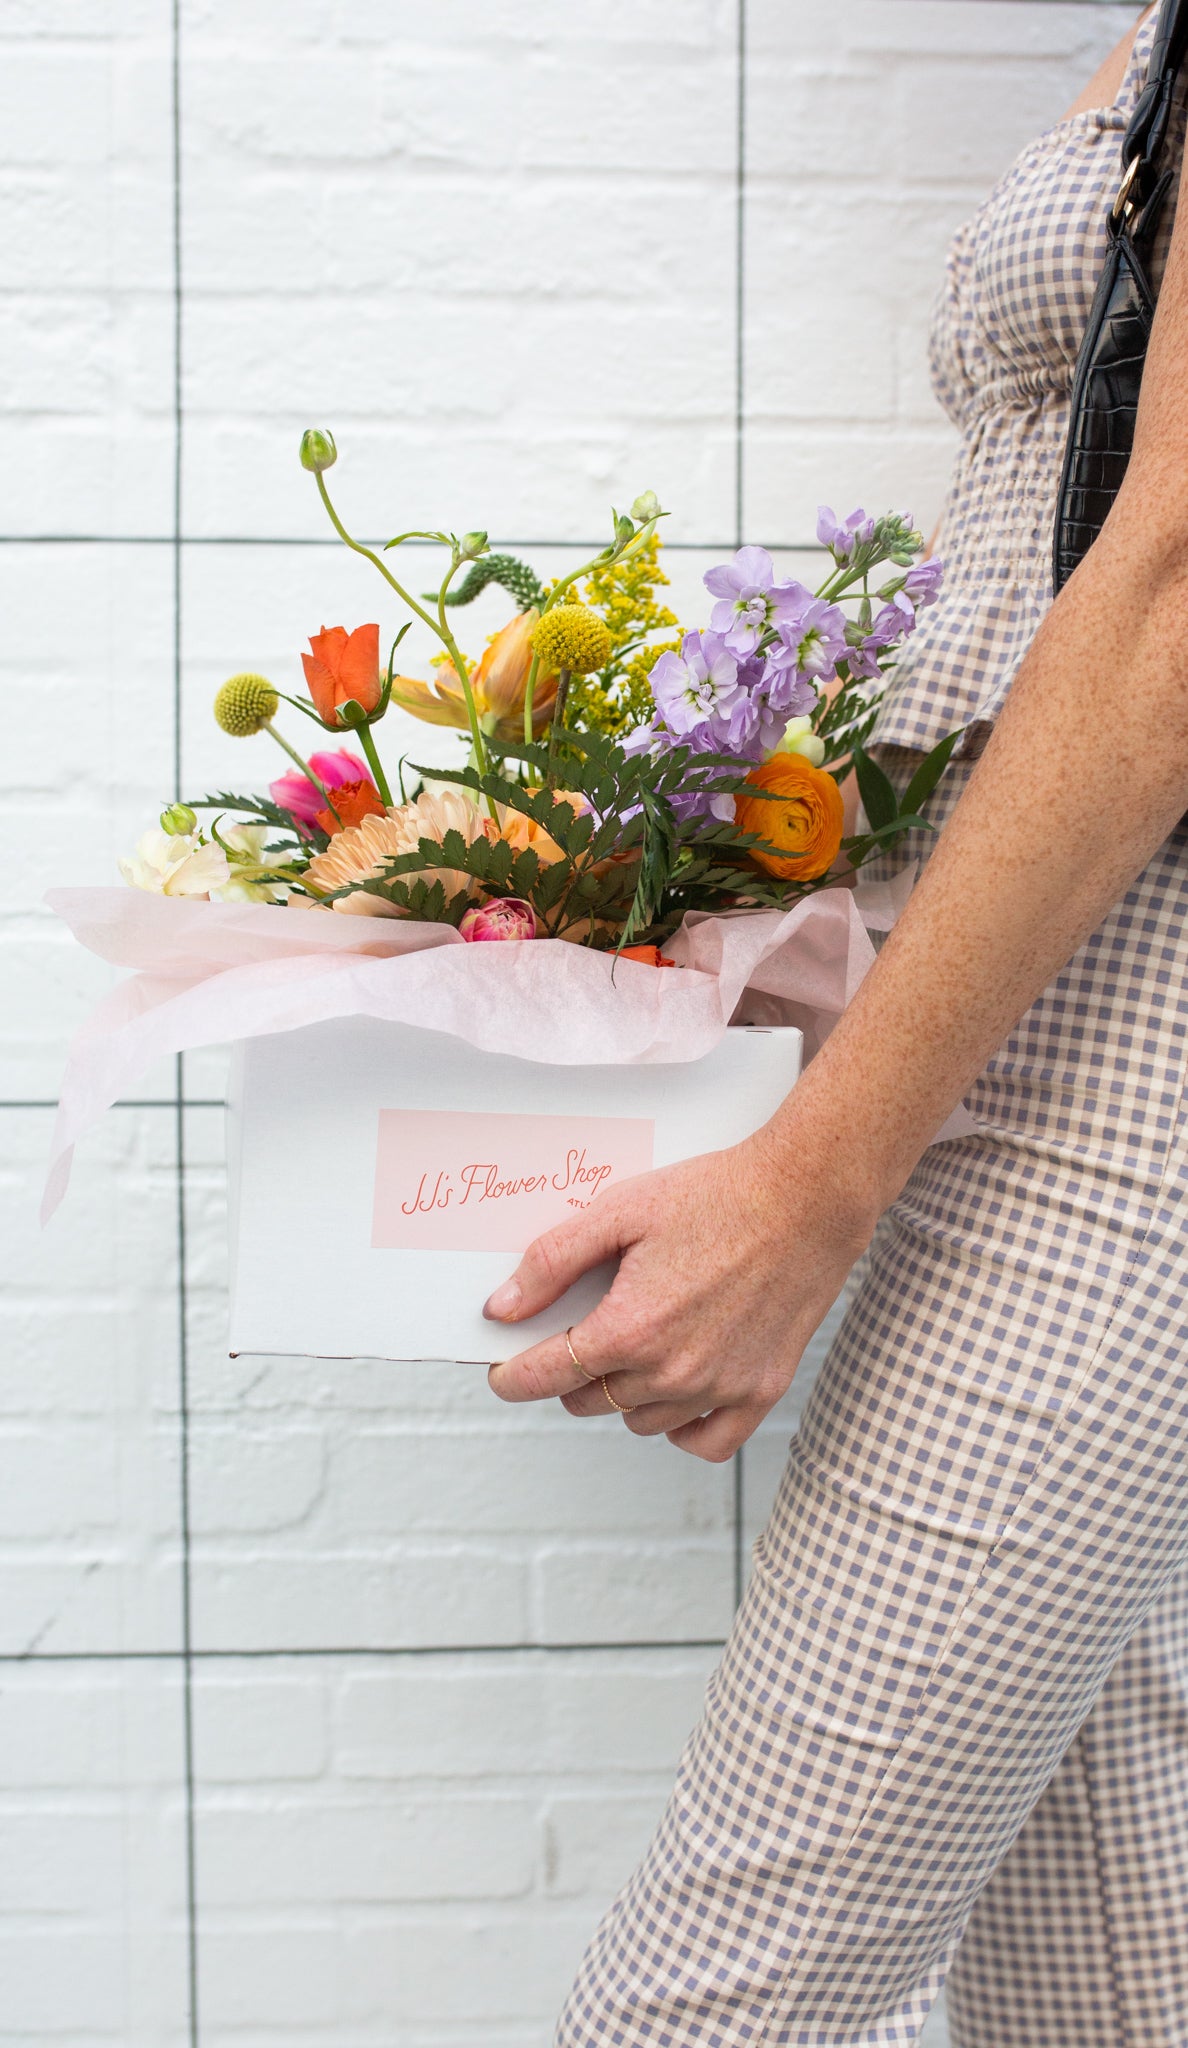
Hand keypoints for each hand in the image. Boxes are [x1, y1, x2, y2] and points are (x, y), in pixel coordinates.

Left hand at [482, 1128, 874, 1460]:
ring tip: (633, 1350)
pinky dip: (681, 1427)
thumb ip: (551, 1263)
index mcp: (630, 1328)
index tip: (501, 1373)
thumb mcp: (619, 1211)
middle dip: (569, 1375)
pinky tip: (675, 1393)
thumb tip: (502, 1308)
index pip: (546, 1376)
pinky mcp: (761, 1390)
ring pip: (641, 1422)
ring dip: (623, 1395)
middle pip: (589, 1401)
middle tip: (578, 1338)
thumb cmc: (715, 1195)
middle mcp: (673, 1371)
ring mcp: (720, 1387)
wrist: (807, 1198)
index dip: (512, 1376)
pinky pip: (706, 1441)